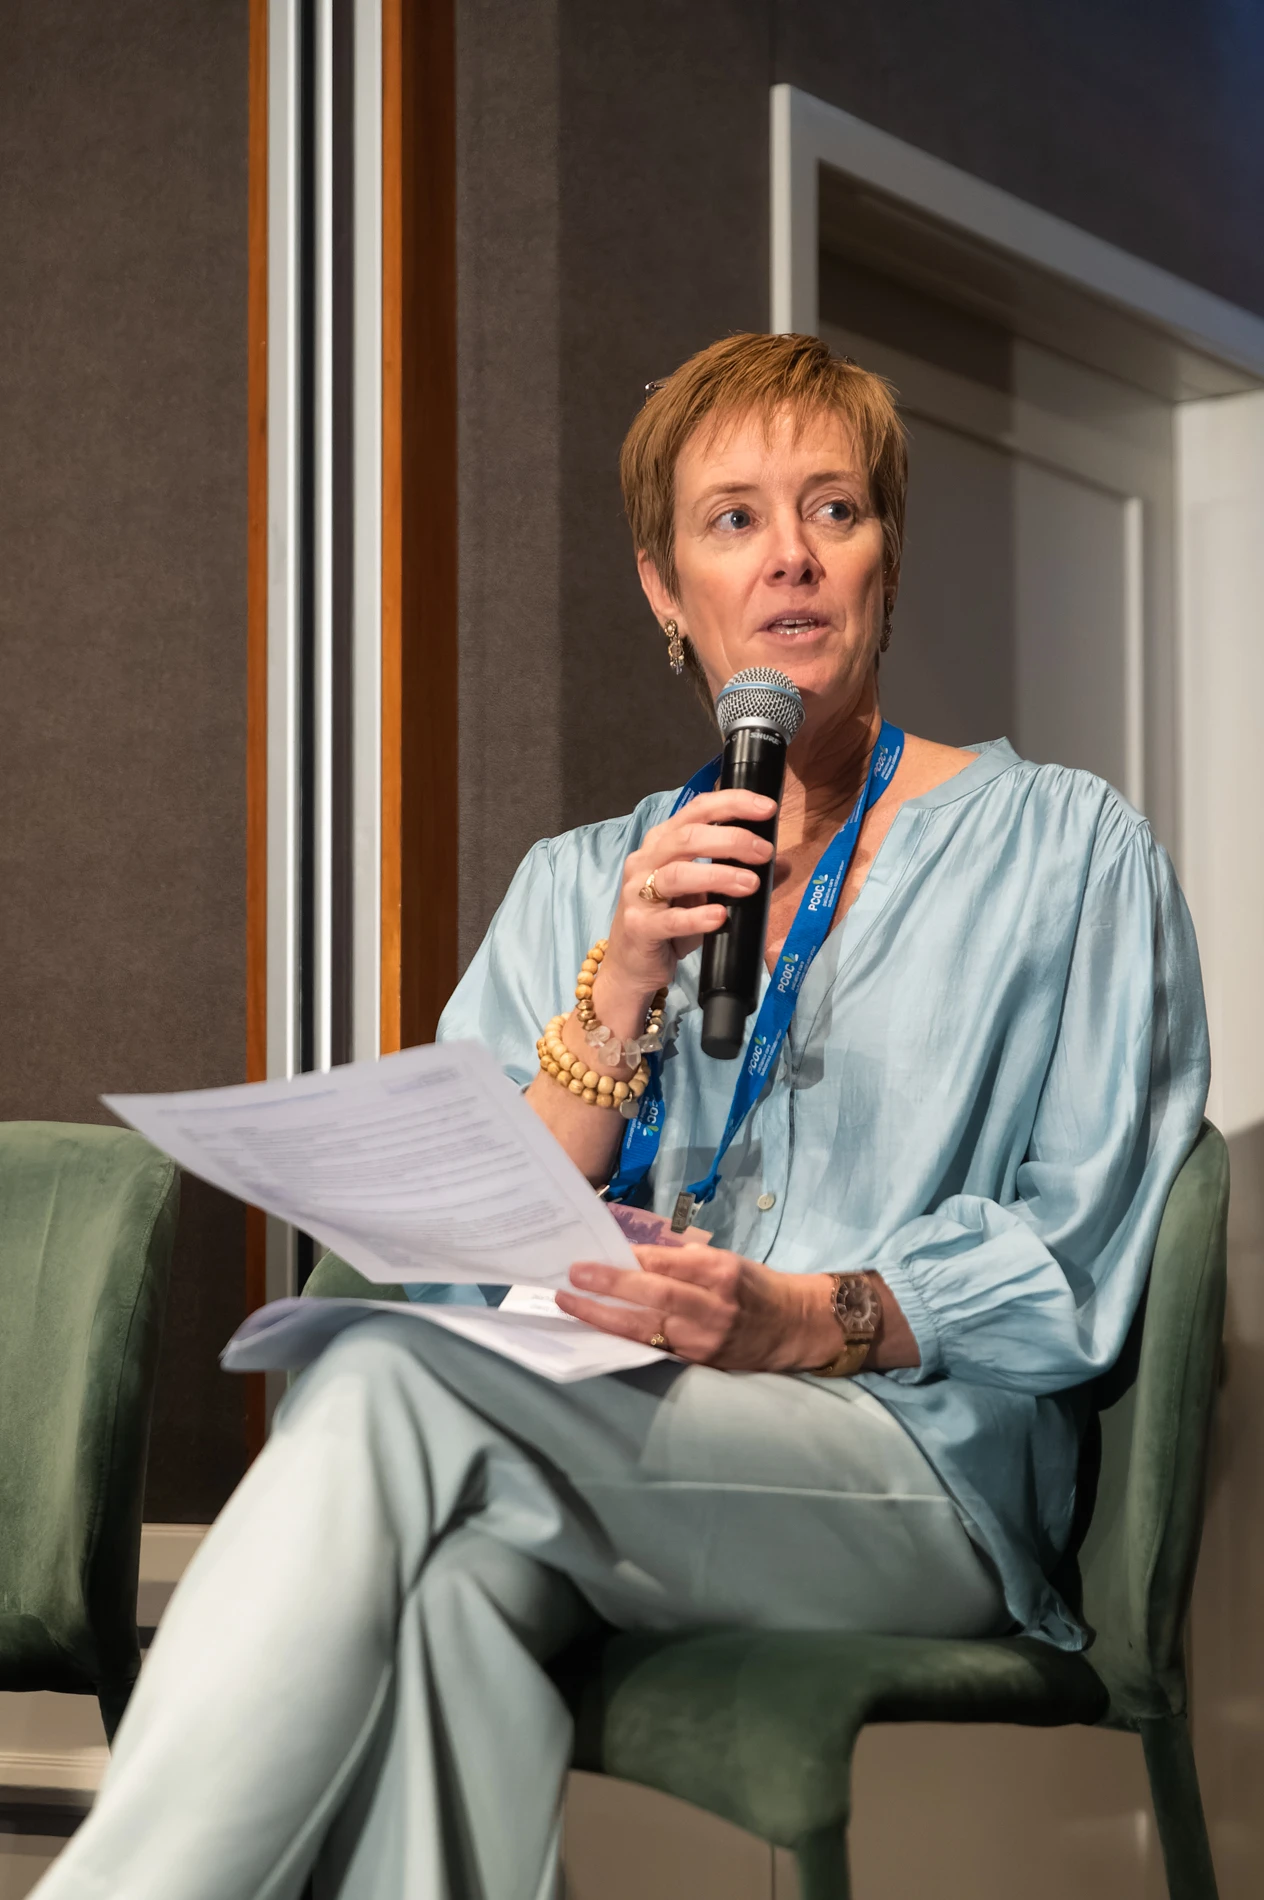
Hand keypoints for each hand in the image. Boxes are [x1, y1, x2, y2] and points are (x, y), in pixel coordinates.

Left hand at [555, 1243, 840, 1372]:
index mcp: (720, 1271)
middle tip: (572, 1276)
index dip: (627, 1260)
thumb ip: (683, 1260)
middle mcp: (713, 1305)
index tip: (595, 1254)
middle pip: (653, 1294)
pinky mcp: (698, 1360)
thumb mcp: (726, 1260)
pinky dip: (622, 1336)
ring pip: (645, 1326)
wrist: (793, 1326)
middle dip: (609, 1285)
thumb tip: (632, 1255)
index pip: (666, 1262)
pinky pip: (653, 1346)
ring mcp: (704, 1337)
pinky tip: (597, 1328)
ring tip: (570, 1304)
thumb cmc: (754, 1286)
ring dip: (603, 1316)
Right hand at [594, 790, 776, 1020]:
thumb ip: (739, 876)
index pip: (697, 810)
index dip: (732, 803)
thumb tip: (783, 865)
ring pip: (677, 874)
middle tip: (764, 852)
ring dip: (718, 876)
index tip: (767, 809)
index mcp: (663, 842)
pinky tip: (720, 917)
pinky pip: (669, 920)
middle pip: (688, 837)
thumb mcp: (707, 895)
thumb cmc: (671, 923)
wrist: (632, 966)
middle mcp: (646, 860)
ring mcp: (637, 893)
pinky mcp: (638, 927)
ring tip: (750, 884)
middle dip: (731, 839)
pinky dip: (697, 917)